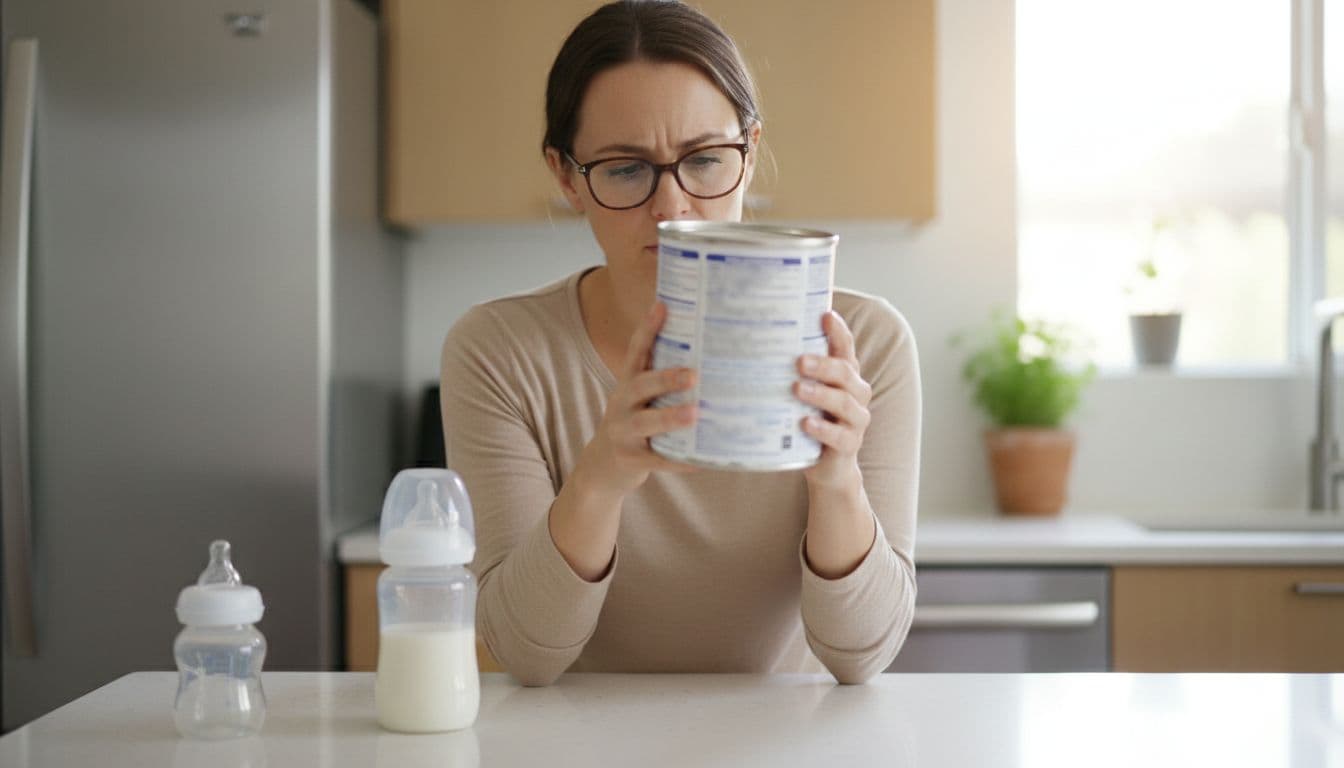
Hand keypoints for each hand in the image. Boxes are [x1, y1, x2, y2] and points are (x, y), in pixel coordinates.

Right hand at [580, 302, 698, 500]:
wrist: (602, 467)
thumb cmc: (634, 425)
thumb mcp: (638, 399)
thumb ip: (661, 380)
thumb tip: (710, 358)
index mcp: (627, 385)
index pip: (636, 353)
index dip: (647, 330)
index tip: (662, 307)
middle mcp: (621, 405)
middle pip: (640, 387)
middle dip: (665, 379)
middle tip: (693, 375)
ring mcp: (624, 434)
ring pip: (646, 423)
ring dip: (670, 417)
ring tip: (695, 413)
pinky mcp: (632, 461)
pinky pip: (659, 460)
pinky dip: (680, 461)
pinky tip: (701, 460)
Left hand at [795, 311, 871, 492]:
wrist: (827, 468)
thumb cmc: (810, 422)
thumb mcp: (802, 396)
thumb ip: (791, 374)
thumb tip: (754, 346)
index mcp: (845, 376)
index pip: (845, 348)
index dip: (838, 331)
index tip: (825, 316)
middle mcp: (856, 393)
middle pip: (844, 372)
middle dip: (822, 364)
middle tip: (798, 361)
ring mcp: (856, 420)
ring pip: (844, 402)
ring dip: (820, 394)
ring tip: (796, 389)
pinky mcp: (850, 444)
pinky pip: (840, 436)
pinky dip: (822, 429)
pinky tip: (804, 423)